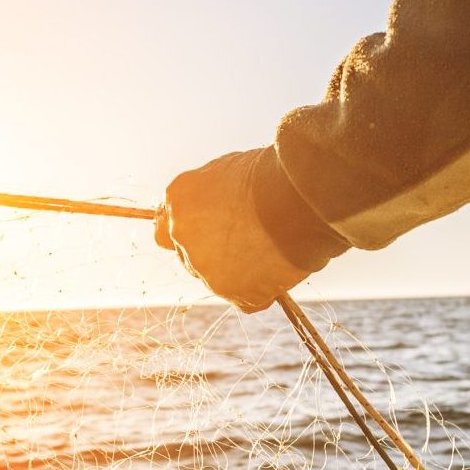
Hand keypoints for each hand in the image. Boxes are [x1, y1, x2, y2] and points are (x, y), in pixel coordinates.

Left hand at [158, 148, 309, 312]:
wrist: (301, 198)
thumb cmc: (275, 175)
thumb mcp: (231, 170)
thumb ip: (212, 194)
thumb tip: (216, 206)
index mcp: (179, 199)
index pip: (169, 227)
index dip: (193, 230)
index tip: (215, 229)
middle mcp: (184, 236)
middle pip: (192, 257)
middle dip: (216, 252)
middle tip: (253, 238)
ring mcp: (208, 269)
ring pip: (219, 279)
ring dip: (241, 271)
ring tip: (275, 248)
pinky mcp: (237, 294)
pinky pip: (248, 299)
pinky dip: (263, 290)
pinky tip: (280, 269)